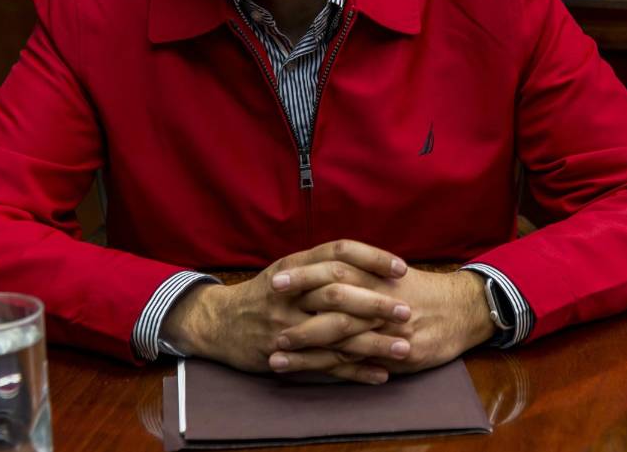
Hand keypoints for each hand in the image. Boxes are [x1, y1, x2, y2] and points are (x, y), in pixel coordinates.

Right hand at [160, 240, 411, 382]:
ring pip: (335, 333)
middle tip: (406, 311)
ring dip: (372, 342)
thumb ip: (324, 264)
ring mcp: (287, 325)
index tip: (402, 268)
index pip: (339, 253)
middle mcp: (291, 292)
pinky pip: (325, 365)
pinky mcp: (285, 355)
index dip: (372, 258)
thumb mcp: (289, 268)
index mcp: (296, 265)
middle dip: (375, 303)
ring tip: (404, 347)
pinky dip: (355, 371)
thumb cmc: (265, 293)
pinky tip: (380, 374)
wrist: (219, 323)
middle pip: (338, 292)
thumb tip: (373, 262)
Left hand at [275, 267, 494, 376]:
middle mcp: (379, 300)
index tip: (276, 279)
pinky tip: (303, 371)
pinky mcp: (392, 355)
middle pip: (332, 298)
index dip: (305, 274)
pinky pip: (354, 363)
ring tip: (272, 350)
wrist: (463, 311)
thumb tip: (328, 269)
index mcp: (378, 276)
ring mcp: (385, 329)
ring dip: (303, 343)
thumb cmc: (424, 291)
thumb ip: (363, 272)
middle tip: (268, 306)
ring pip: (338, 335)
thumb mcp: (393, 275)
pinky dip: (325, 367)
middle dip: (298, 304)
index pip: (336, 268)